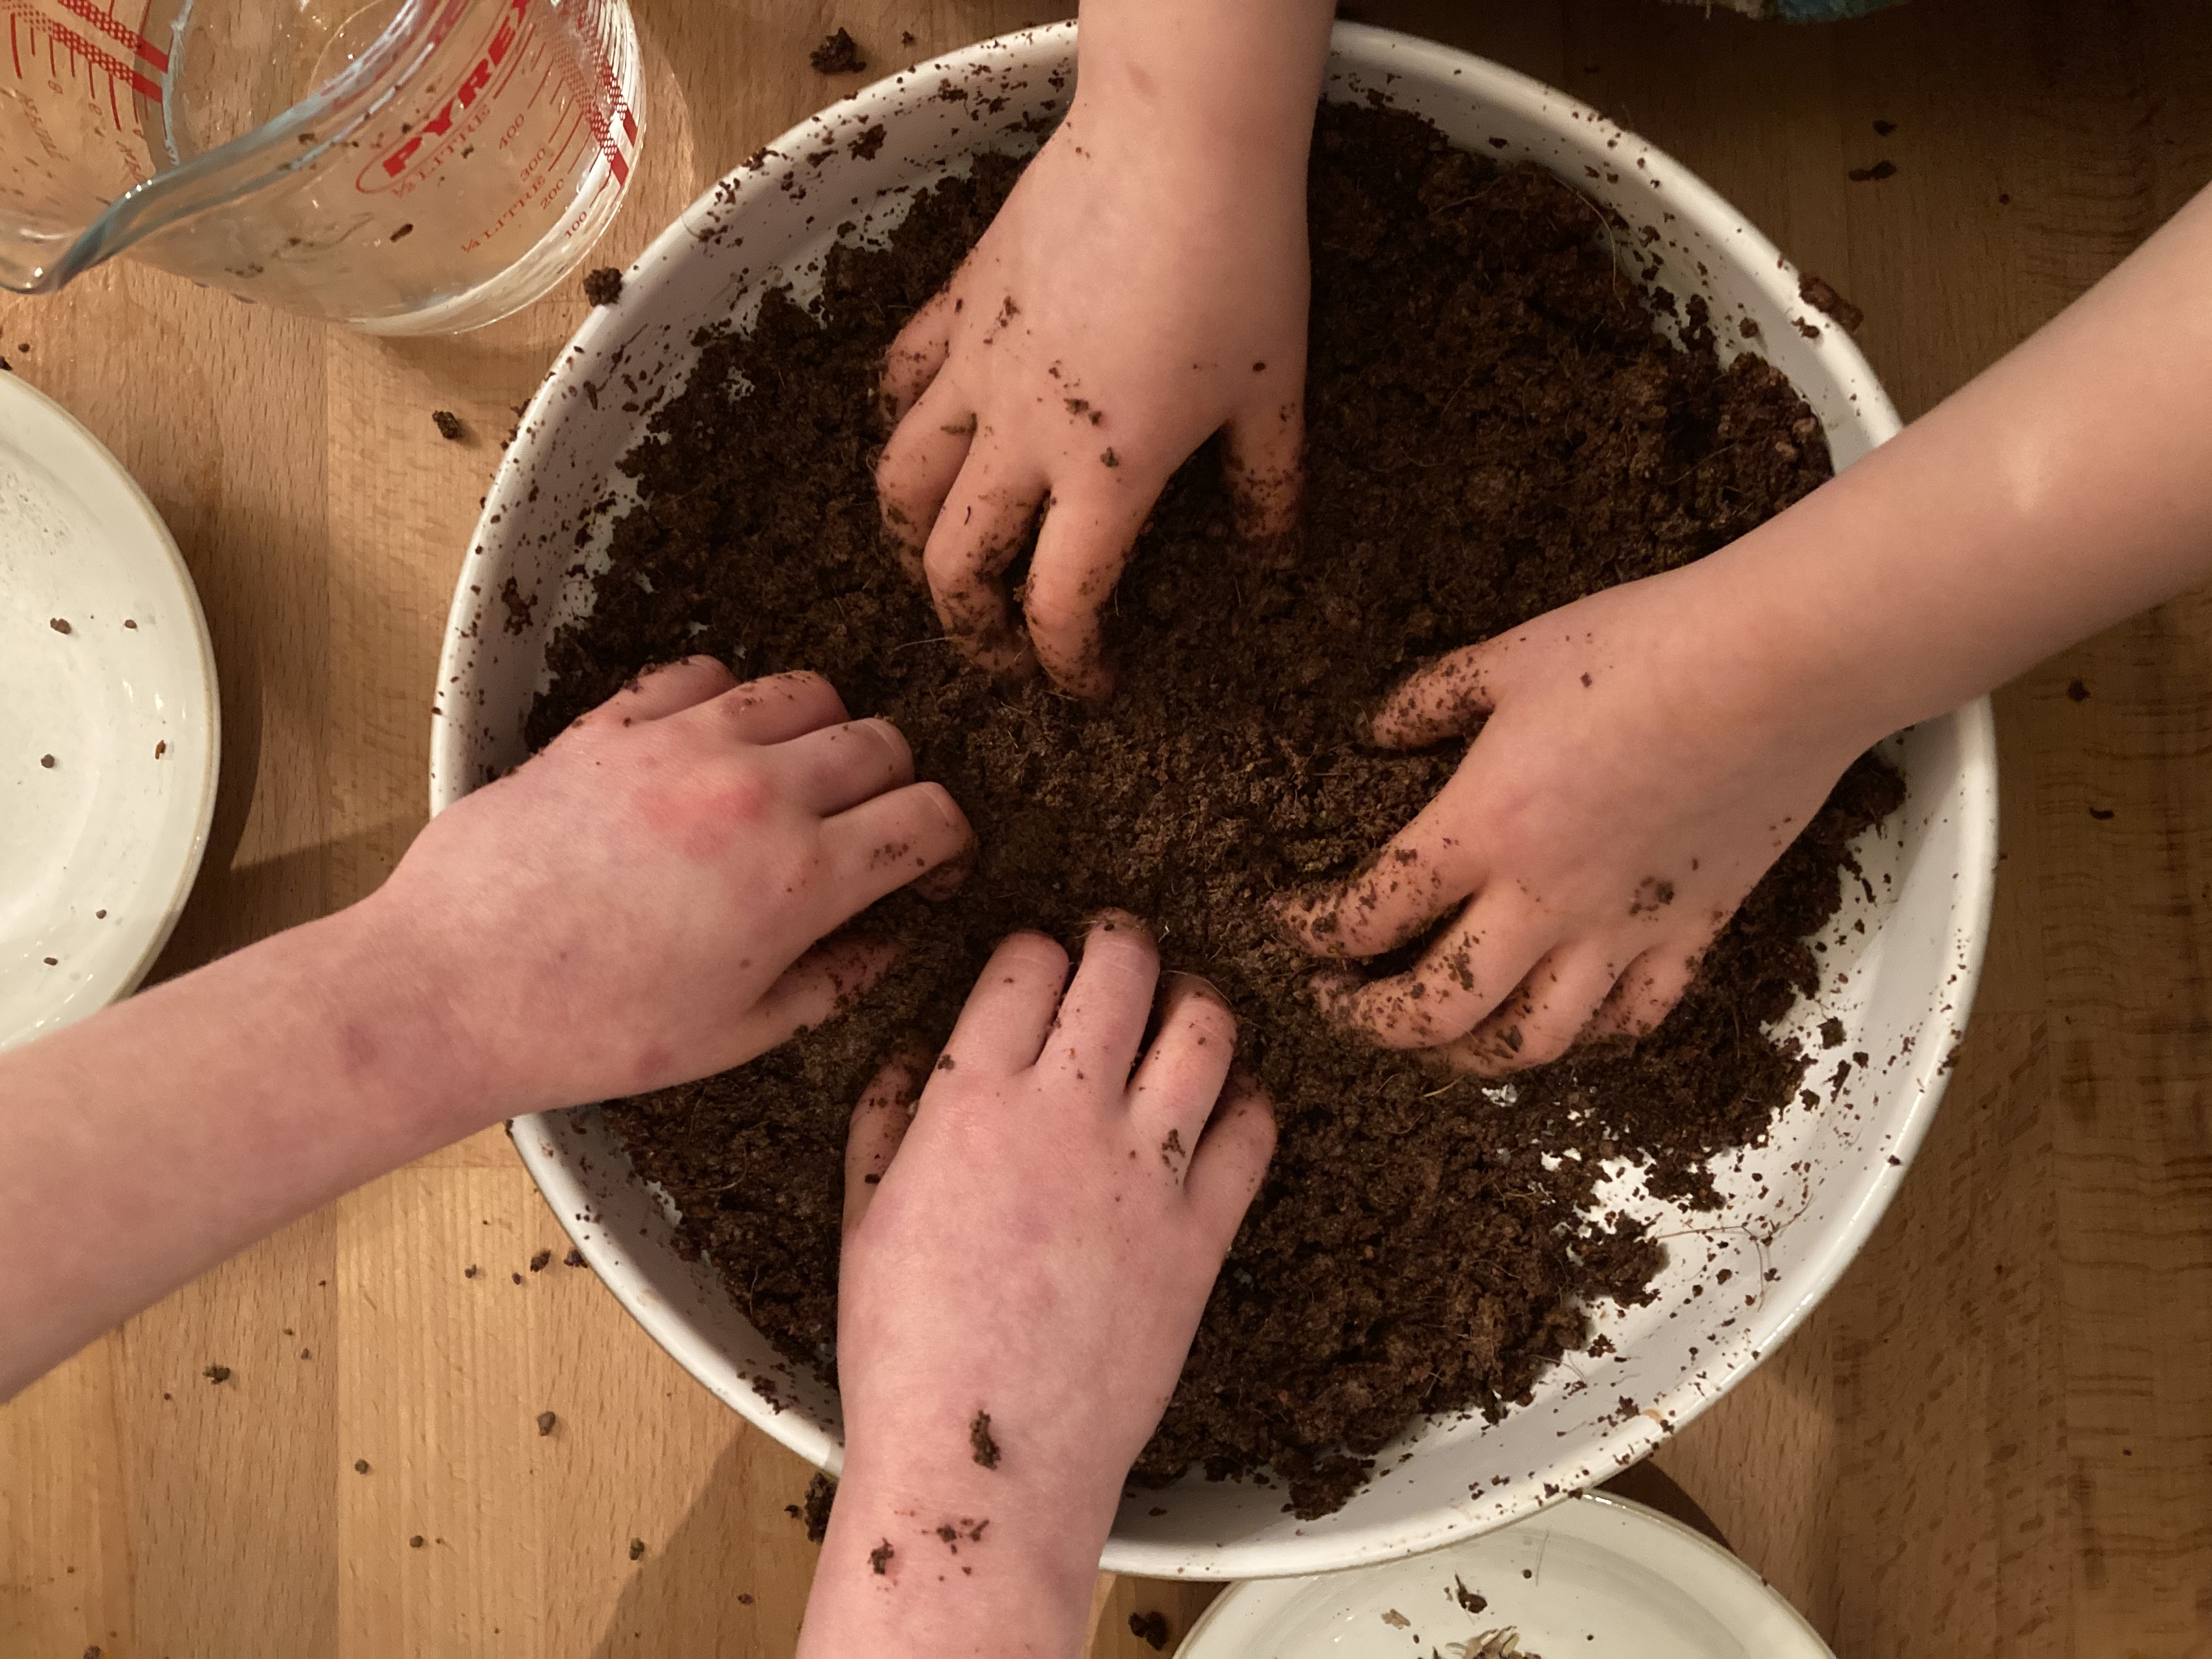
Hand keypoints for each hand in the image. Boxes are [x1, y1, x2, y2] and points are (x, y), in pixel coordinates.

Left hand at [376, 658, 972, 1109]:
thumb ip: (837, 980)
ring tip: (793, 781)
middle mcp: (756, 792)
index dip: (949, 842)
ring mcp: (681, 745)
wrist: (452, 990)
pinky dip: (727, 702)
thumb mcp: (737, 1035)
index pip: (929, 815)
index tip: (932, 867)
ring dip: (820, 734)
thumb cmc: (593, 1031)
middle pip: (882, 743)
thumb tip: (894, 940)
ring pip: (805, 692)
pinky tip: (710, 750)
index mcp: (800, 878)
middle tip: (865, 830)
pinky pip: (704, 674)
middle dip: (895, 786)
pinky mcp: (612, 725)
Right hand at [796, 915, 1274, 1657]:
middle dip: (1122, 941)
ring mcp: (1145, 1171)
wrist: (983, 1465)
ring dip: (1196, 999)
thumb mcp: (861, 1221)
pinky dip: (1249, 1098)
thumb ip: (884, 1120)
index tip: (1037, 961)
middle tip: (1121, 947)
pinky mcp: (1203, 1234)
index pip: (1022, 964)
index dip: (1033, 949)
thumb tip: (908, 1055)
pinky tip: (1229, 1101)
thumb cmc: (907, 1354)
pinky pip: (1253, 1131)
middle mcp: (1065, 1113)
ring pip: (1204, 1029)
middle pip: (1120, 969)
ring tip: (1185, 1003)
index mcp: (970, 1100)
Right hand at [873, 1, 1329, 695]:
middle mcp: (1022, 436)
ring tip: (936, 559)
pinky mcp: (958, 304)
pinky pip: (900, 381)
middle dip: (969, 628)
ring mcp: (977, 368)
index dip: (1066, 666)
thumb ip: (1267, 491)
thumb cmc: (1240, 263)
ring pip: (901, 483)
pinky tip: (924, 435)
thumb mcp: (1275, 393)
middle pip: (954, 565)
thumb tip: (1270, 560)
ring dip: (909, 541)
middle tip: (998, 644)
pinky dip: (899, 423)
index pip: (1059, 606)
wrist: (1181, 139)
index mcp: (1107, 474)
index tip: (1088, 686)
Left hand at [1276, 564, 1873, 1072]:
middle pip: (1436, 1012)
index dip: (1311, 933)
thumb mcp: (1509, 657)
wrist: (1778, 664)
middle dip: (1372, 1024)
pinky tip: (1567, 1022)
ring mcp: (1622, 928)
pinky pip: (1636, 1018)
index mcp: (1483, 830)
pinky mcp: (1693, 930)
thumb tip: (1378, 731)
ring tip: (1439, 1041)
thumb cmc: (1641, 647)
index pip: (1368, 915)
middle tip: (1343, 1006)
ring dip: (1470, 1057)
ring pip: (1534, 1041)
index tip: (1292, 927)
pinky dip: (1592, 1036)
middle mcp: (1544, 901)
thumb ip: (1430, 701)